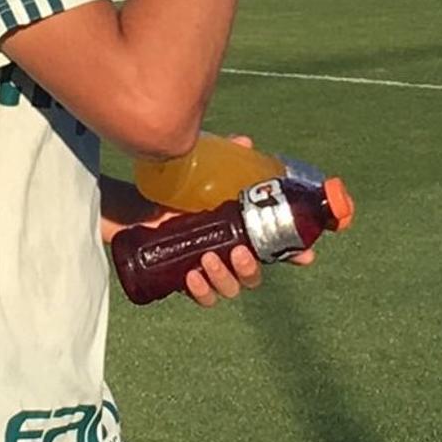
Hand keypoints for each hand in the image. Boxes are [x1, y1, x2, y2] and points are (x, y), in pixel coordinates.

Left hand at [181, 133, 314, 306]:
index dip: (295, 254)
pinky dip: (202, 292)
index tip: (307, 256)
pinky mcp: (185, 282)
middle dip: (251, 268)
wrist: (134, 211)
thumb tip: (245, 143)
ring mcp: (209, 271)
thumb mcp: (201, 176)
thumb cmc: (174, 195)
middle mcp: (228, 256)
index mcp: (239, 234)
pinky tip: (192, 278)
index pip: (274, 248)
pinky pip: (203, 298)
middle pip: (254, 276)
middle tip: (237, 252)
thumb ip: (226, 161)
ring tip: (207, 260)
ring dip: (224, 278)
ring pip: (231, 288)